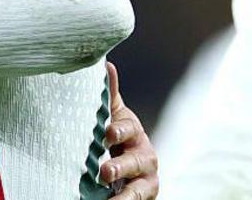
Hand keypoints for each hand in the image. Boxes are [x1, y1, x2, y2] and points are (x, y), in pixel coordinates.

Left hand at [102, 61, 159, 199]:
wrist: (127, 164)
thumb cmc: (115, 135)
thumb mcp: (112, 115)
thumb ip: (110, 95)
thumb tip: (106, 64)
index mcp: (133, 132)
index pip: (129, 129)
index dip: (119, 131)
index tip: (107, 133)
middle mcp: (145, 155)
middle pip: (136, 161)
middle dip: (121, 165)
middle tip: (104, 171)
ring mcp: (147, 178)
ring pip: (140, 187)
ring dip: (126, 193)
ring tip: (110, 196)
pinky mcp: (146, 195)